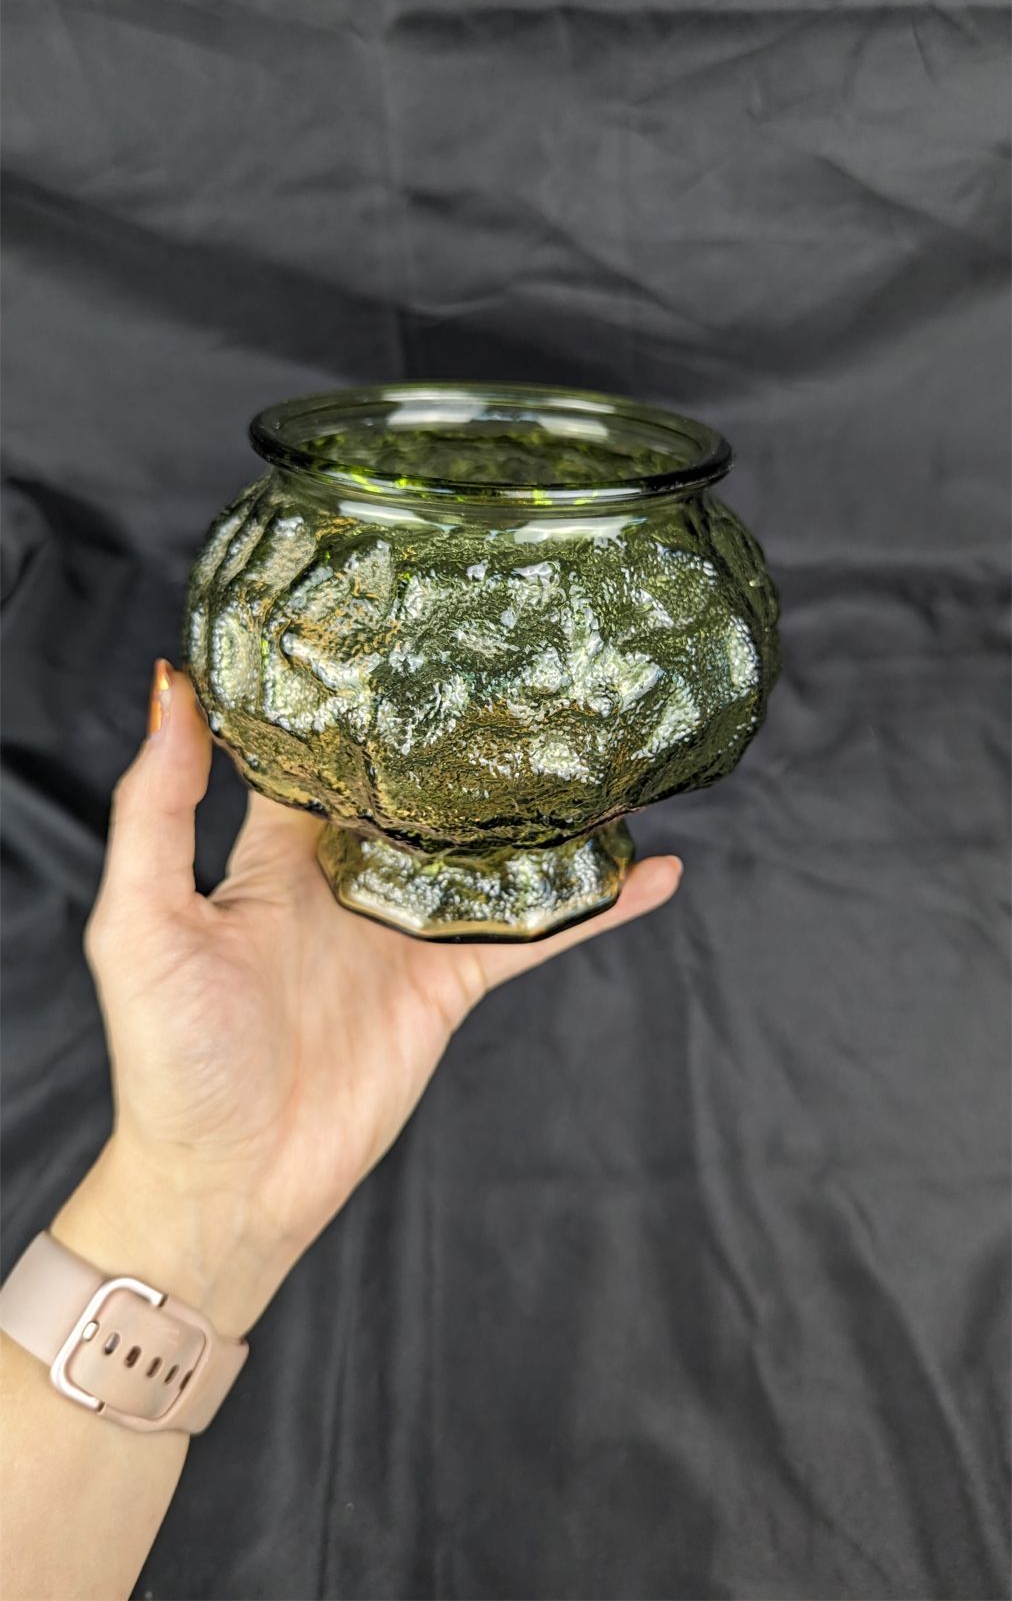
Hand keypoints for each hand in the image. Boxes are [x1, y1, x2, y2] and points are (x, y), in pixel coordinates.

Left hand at [55, 662, 681, 1336]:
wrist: (228, 1182)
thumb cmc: (170, 1057)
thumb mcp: (141, 919)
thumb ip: (158, 805)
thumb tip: (172, 684)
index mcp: (275, 852)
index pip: (320, 753)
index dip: (353, 694)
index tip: (399, 622)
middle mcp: (348, 879)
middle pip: (420, 791)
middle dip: (464, 736)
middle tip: (522, 663)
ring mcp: (406, 931)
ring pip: (489, 854)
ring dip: (541, 811)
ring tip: (600, 745)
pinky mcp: (450, 984)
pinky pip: (533, 935)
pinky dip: (593, 907)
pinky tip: (652, 871)